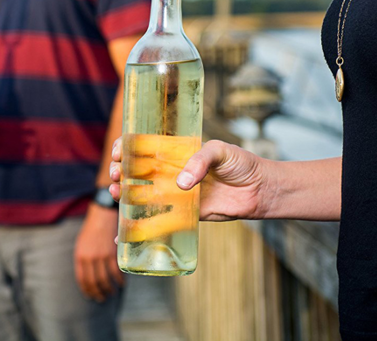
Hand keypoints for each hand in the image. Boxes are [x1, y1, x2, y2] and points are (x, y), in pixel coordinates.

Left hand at [74, 203, 124, 301]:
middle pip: (94, 282)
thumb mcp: (81, 245)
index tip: (90, 296)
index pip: (82, 279)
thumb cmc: (91, 230)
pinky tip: (120, 283)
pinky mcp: (112, 253)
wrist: (101, 216)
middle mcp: (89, 258)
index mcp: (80, 256)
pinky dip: (119, 280)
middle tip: (101, 298)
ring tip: (111, 292)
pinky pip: (116, 271)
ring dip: (109, 289)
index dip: (86, 290)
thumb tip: (86, 276)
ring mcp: (101, 256)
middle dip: (98, 293)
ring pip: (105, 279)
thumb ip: (83, 260)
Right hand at [109, 138, 268, 221]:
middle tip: (116, 175)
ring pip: (142, 193)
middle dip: (120, 170)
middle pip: (137, 170)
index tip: (119, 153)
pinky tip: (123, 230)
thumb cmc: (241, 163)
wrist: (260, 190)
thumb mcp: (220, 151)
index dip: (126, 147)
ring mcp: (176, 193)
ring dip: (123, 194)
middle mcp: (172, 171)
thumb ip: (200, 162)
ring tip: (115, 193)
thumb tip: (181, 184)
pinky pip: (159, 219)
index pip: (144, 145)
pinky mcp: (184, 214)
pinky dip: (140, 226)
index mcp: (177, 151)